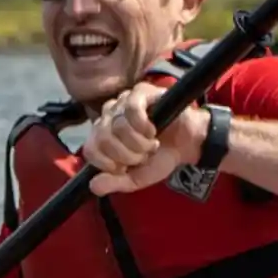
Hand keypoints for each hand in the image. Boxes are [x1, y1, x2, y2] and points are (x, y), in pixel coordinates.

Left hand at [83, 82, 210, 195]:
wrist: (187, 144)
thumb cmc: (159, 158)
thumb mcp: (136, 179)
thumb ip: (114, 183)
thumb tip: (93, 186)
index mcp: (102, 136)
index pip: (90, 150)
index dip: (109, 164)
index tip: (126, 167)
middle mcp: (108, 117)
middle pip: (104, 139)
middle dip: (128, 155)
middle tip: (143, 155)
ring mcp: (122, 102)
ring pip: (118, 126)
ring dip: (139, 142)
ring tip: (151, 143)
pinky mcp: (140, 92)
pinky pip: (132, 109)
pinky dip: (144, 126)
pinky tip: (153, 130)